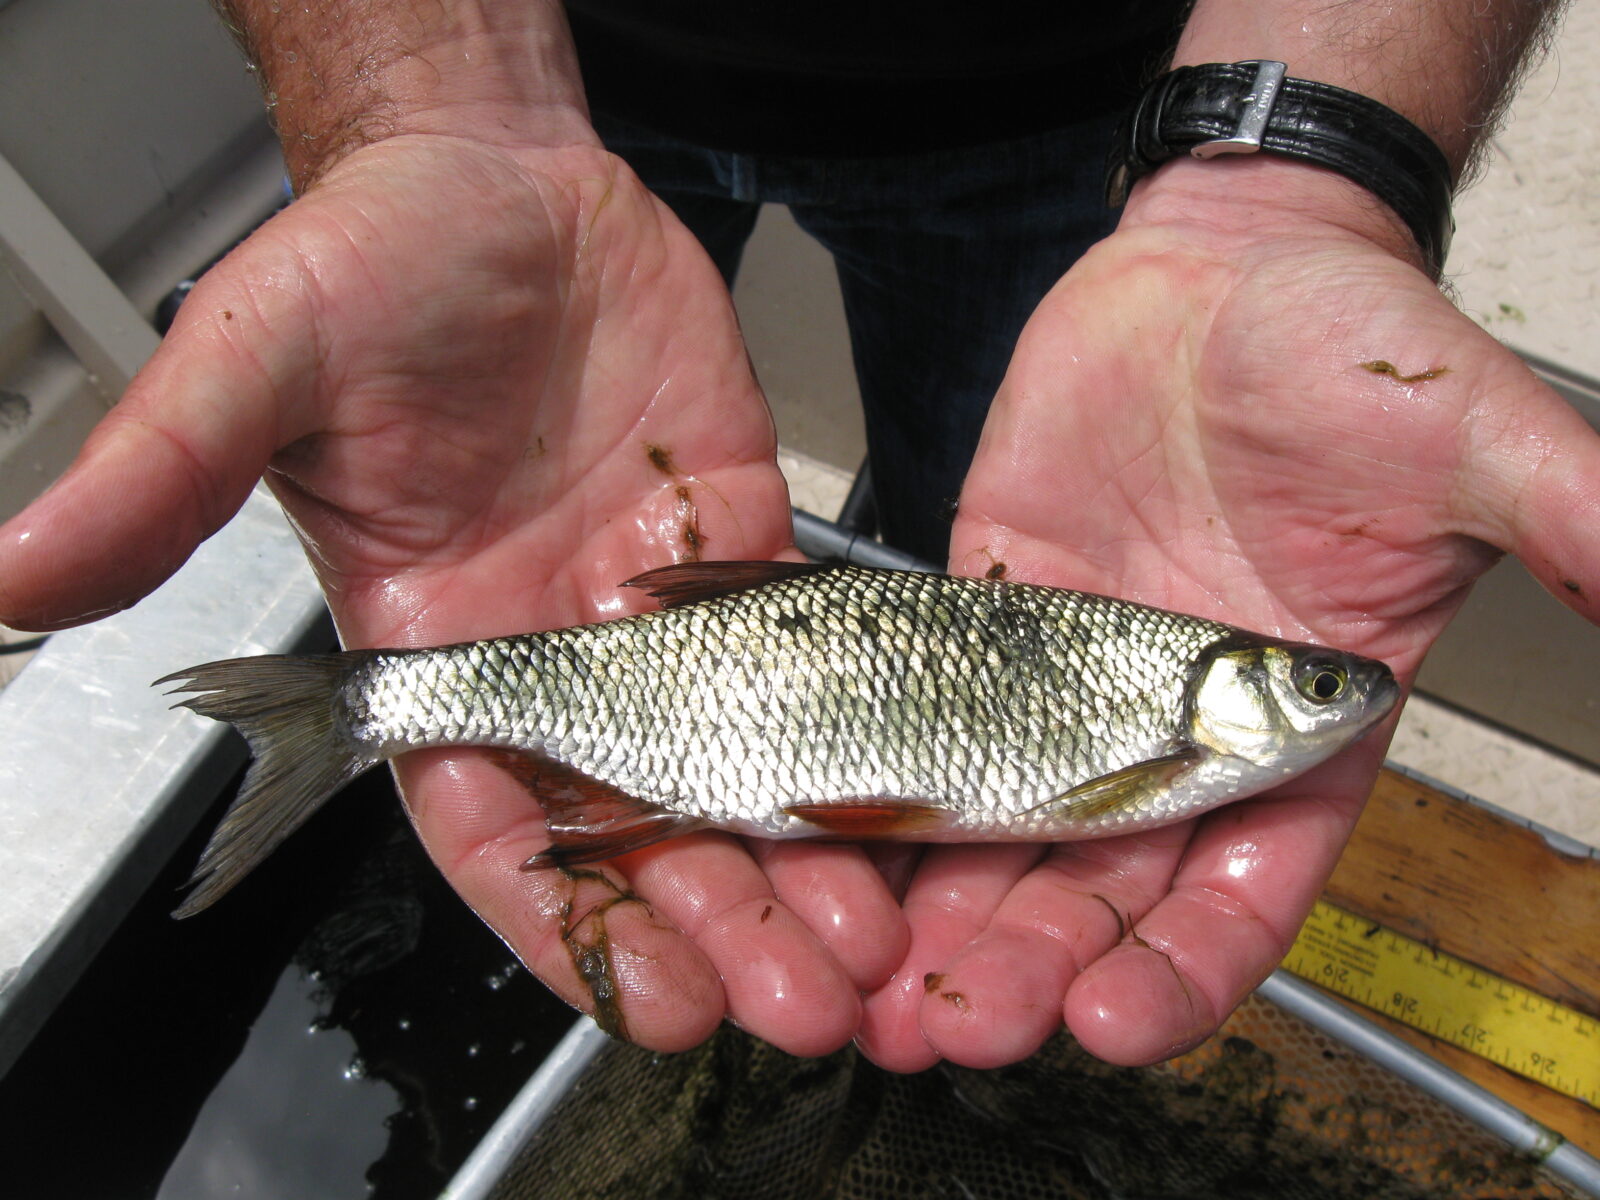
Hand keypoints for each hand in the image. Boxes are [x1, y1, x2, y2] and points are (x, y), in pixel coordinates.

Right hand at [0, 134, 907, 1054]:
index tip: (653, 1001)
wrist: (504, 182)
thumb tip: (11, 577)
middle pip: (643, 833)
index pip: (498, 834)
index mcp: (438, 657)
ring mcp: (662, 615)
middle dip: (718, 925)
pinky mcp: (745, 555)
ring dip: (803, 862)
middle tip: (800, 999)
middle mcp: (559, 661)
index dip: (572, 926)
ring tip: (871, 947)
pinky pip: (811, 662)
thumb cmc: (371, 264)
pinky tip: (909, 800)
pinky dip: (855, 736)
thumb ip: (162, 477)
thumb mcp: (258, 360)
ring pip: (741, 772)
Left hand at [856, 157, 1599, 1070]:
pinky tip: (830, 844)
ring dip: (943, 911)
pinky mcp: (985, 616)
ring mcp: (1065, 680)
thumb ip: (1561, 513)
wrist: (1226, 264)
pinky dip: (882, 783)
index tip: (1112, 1021)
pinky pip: (922, 714)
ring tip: (875, 989)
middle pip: (1099, 886)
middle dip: (1032, 964)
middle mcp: (1170, 730)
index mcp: (1292, 732)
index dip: (1180, 968)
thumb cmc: (1351, 346)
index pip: (1242, 891)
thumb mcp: (1463, 430)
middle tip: (958, 1025)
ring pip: (1000, 828)